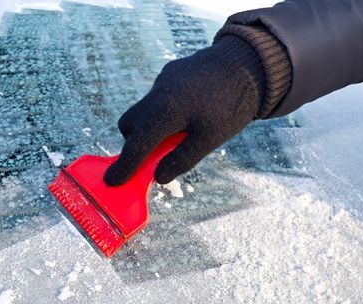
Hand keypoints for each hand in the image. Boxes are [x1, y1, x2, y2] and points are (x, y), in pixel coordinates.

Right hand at [104, 35, 264, 185]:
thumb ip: (181, 159)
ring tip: (178, 133)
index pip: (136, 146)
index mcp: (165, 112)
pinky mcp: (170, 72)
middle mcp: (157, 93)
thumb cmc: (232, 104)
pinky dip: (162, 111)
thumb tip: (158, 177)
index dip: (124, 166)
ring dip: (150, 126)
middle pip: (129, 124)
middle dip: (134, 143)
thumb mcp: (210, 139)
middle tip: (153, 155)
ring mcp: (162, 80)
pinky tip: (187, 112)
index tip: (112, 181)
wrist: (250, 62)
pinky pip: (156, 97)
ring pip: (142, 109)